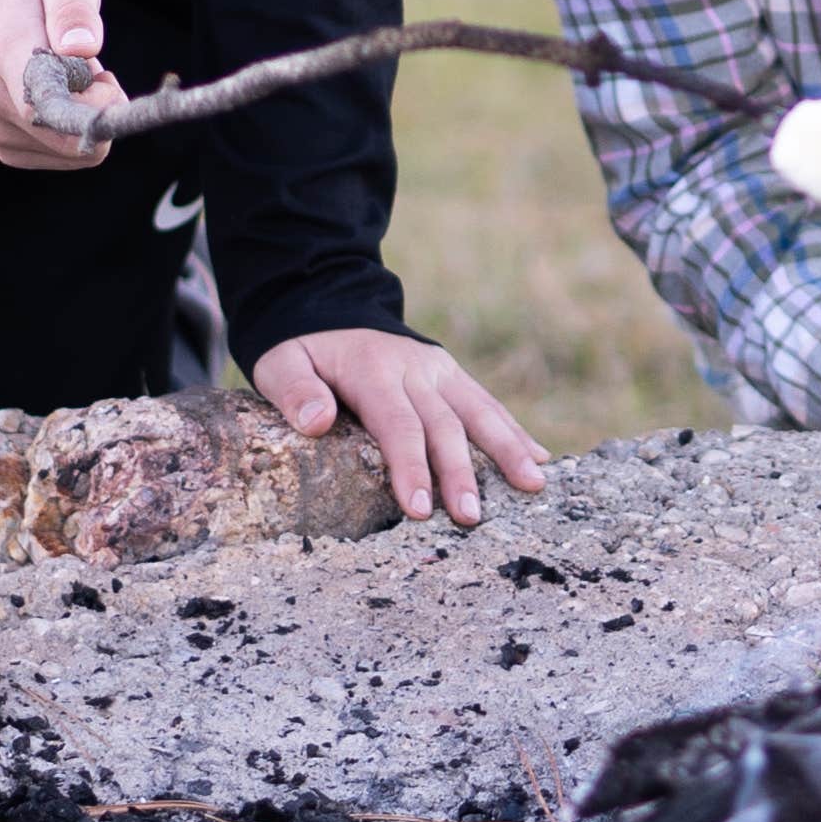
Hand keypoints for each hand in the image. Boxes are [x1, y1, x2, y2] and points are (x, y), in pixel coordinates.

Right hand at [0, 0, 121, 168]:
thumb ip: (74, 8)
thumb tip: (84, 47)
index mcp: (4, 49)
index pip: (43, 104)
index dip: (91, 107)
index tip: (106, 80)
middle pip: (65, 138)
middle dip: (98, 111)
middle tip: (97, 74)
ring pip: (68, 151)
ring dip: (86, 120)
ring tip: (74, 80)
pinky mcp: (4, 146)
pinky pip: (59, 157)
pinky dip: (73, 133)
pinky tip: (64, 100)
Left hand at [250, 330, 552, 525]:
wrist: (328, 303)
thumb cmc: (301, 348)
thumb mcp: (280, 362)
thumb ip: (295, 390)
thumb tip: (316, 421)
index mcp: (373, 369)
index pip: (397, 425)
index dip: (410, 468)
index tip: (421, 510)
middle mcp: (414, 368)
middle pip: (444, 425)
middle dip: (461, 473)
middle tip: (472, 518)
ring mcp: (438, 369)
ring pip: (479, 411)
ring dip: (507, 450)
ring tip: (533, 486)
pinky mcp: (450, 374)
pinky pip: (487, 403)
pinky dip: (514, 431)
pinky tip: (540, 459)